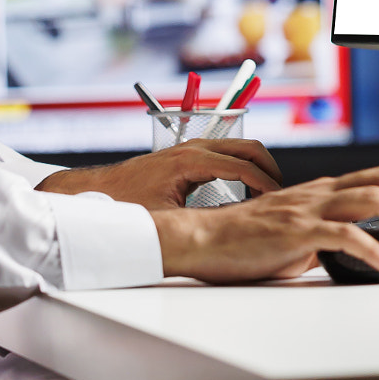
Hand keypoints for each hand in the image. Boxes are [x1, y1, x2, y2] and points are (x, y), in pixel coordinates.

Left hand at [35, 137, 281, 209]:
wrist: (95, 191)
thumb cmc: (124, 205)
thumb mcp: (164, 220)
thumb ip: (197, 222)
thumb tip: (228, 232)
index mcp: (190, 161)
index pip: (242, 167)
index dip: (266, 186)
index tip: (280, 204)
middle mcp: (193, 148)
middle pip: (249, 148)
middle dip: (271, 170)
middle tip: (282, 197)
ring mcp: (190, 148)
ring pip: (239, 148)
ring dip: (259, 167)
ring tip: (269, 195)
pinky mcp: (187, 156)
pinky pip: (226, 154)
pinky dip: (244, 167)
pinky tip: (246, 191)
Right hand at [149, 164, 378, 282]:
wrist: (202, 239)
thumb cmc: (240, 240)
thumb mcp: (293, 236)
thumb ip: (324, 239)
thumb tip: (353, 256)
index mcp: (319, 191)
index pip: (378, 176)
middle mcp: (318, 193)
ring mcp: (308, 209)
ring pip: (372, 198)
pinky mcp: (296, 232)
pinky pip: (346, 235)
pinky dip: (374, 250)